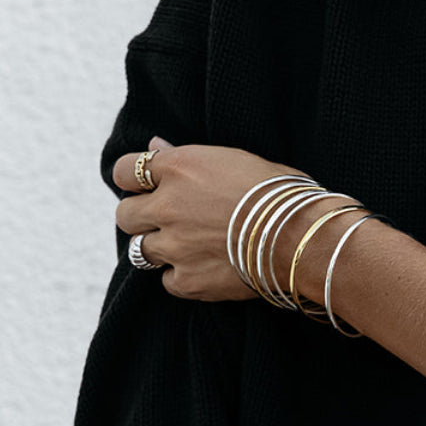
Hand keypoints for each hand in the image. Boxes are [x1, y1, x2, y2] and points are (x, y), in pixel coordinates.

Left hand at [112, 136, 310, 301]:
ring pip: (140, 249)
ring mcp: (173, 246)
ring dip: (159, 245)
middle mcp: (168, 206)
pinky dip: (181, 274)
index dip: (135, 178)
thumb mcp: (235, 160)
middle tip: (167, 216)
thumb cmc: (278, 190)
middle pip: (124, 213)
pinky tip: (206, 265)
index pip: (125, 170)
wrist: (300, 237)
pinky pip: (167, 280)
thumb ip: (188, 156)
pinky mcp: (186, 281)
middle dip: (141, 214)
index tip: (148, 184)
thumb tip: (155, 145)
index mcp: (180, 167)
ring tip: (190, 243)